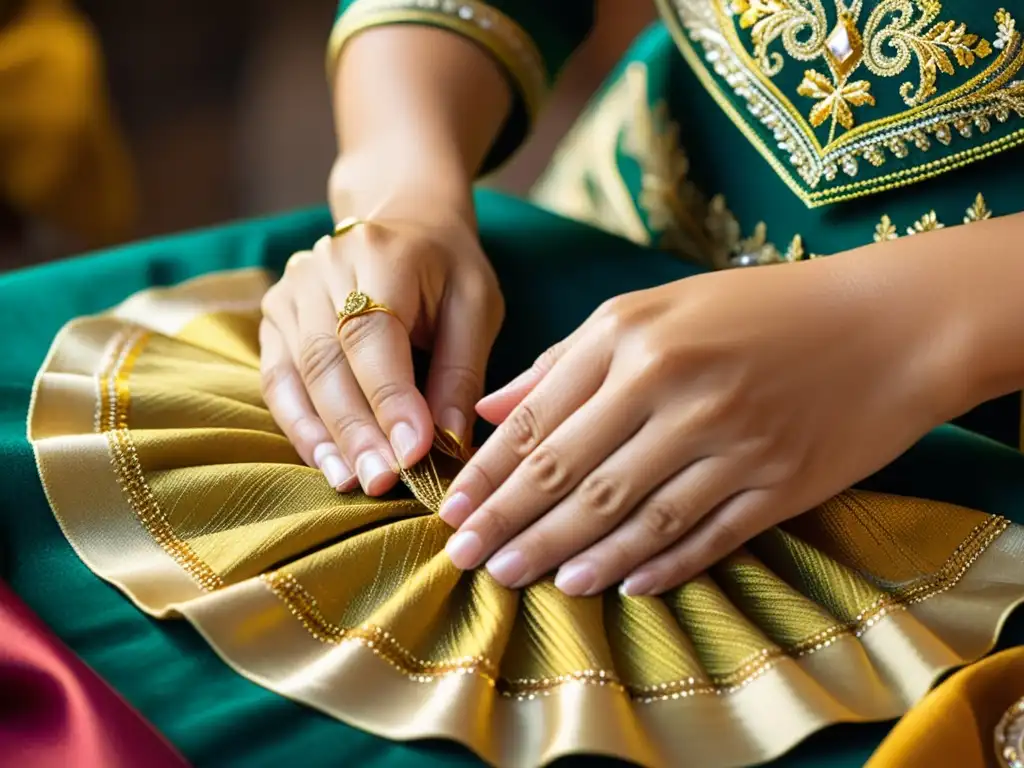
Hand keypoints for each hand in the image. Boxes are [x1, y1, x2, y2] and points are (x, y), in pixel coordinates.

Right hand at [259, 161, 502, 495]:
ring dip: (324, 437)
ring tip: (350, 484)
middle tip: (383, 483)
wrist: (407, 222)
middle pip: (328, 361)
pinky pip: (278, 381)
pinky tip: (325, 464)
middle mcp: (323, 269)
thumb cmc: (448, 270)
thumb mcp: (476, 307)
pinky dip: (300, 427)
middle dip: (356, 430)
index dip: (390, 399)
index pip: (374, 336)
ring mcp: (291, 292)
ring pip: (296, 376)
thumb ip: (461, 371)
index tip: (414, 454)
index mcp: (381, 255)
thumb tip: (449, 442)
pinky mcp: (275, 319)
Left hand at [439, 252, 954, 595]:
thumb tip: (488, 410)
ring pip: (630, 515)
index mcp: (632, 338)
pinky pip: (702, 536)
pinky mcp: (776, 484)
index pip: (539, 422)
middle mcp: (675, 388)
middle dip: (512, 524)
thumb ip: (565, 360)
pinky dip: (656, 565)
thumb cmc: (756, 309)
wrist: (885, 323)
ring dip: (571, 555)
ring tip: (524, 581)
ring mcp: (729, 441)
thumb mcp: (651, 309)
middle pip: (572, 476)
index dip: (488, 474)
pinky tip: (616, 586)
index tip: (451, 511)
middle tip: (468, 560)